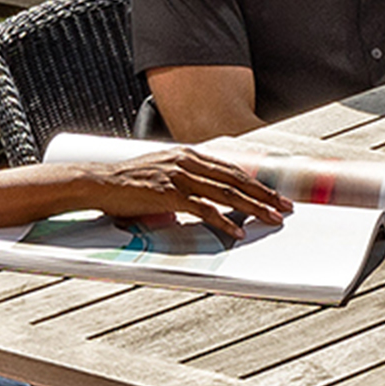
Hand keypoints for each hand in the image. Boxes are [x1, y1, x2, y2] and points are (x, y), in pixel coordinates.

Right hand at [13, 145, 290, 241]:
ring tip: (272, 219)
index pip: (232, 168)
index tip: (275, 195)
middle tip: (286, 207)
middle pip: (236, 179)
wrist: (98, 182)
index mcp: (188, 154)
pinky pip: (203, 208)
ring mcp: (178, 176)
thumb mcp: (162, 174)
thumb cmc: (128, 183)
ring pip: (226, 192)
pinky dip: (223, 221)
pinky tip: (237, 231)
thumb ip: (185, 182)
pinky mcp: (168, 193)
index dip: (256, 182)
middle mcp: (187, 161)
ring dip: (253, 207)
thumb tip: (204, 198)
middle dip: (265, 194)